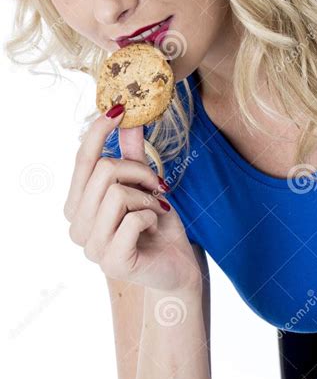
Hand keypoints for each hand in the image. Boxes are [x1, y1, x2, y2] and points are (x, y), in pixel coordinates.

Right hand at [63, 107, 201, 292]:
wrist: (177, 269)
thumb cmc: (158, 228)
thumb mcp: (143, 187)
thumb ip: (131, 156)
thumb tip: (127, 117)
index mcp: (77, 206)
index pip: (82, 161)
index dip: (98, 132)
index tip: (118, 109)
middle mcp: (77, 227)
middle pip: (104, 172)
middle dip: (139, 172)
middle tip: (157, 186)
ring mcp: (91, 248)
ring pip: (118, 194)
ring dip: (146, 198)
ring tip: (154, 210)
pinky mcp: (112, 262)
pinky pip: (133, 219)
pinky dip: (151, 216)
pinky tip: (154, 227)